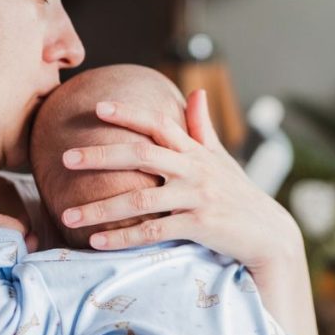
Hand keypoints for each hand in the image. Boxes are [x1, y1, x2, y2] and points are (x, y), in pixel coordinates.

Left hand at [59, 90, 302, 268]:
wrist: (268, 233)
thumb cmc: (238, 194)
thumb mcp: (220, 159)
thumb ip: (202, 128)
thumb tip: (196, 93)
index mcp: (195, 152)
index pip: (158, 124)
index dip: (128, 113)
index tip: (97, 108)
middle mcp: (194, 170)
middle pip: (141, 155)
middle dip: (100, 156)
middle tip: (66, 158)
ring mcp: (196, 198)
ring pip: (140, 199)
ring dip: (101, 208)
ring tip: (68, 216)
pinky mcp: (199, 226)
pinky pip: (153, 231)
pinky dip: (123, 238)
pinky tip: (96, 242)